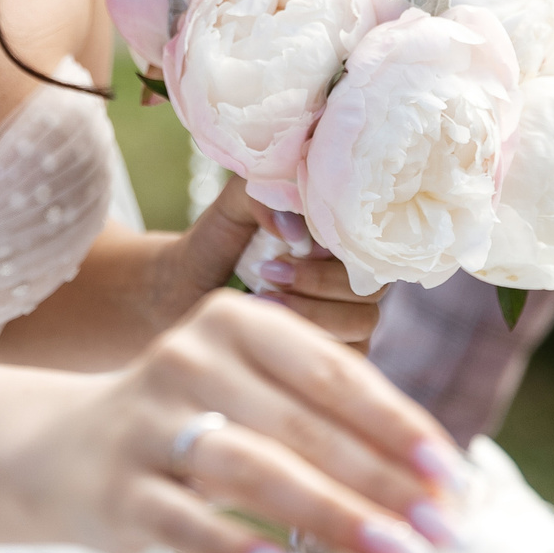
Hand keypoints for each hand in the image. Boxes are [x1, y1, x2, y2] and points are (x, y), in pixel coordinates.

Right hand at [23, 288, 465, 552]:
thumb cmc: (194, 420)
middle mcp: (187, 359)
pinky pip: (189, 525)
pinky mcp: (119, 489)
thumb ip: (327, 412)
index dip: (399, 425)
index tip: (452, 476)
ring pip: (253, 472)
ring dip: (331, 517)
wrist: (63, 449)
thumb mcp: (250, 388)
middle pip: (302, 425)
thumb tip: (438, 473)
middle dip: (382, 482)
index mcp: (235, 321)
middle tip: (442, 531)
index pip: (334, 373)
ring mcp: (147, 424)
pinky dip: (242, 552)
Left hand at [153, 172, 380, 345]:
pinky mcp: (336, 356)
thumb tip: (293, 228)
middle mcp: (354, 279)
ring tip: (260, 299)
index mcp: (342, 238)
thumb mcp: (235, 206)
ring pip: (362, 323)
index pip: (371, 243)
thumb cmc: (216, 243)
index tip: (290, 242)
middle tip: (267, 273)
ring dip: (311, 313)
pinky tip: (266, 327)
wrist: (182, 290)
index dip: (338, 245)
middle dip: (320, 282)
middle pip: (371, 287)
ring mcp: (350, 321)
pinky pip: (345, 356)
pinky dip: (305, 341)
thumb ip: (264, 196)